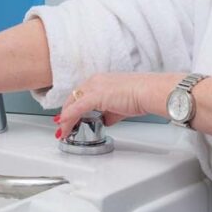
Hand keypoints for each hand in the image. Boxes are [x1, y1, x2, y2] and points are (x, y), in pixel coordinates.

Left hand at [55, 72, 169, 138]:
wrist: (148, 92)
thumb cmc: (140, 96)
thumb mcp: (120, 105)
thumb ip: (110, 113)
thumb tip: (105, 120)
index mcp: (99, 80)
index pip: (80, 94)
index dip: (73, 108)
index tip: (69, 118)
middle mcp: (94, 81)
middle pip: (73, 98)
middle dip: (66, 114)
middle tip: (63, 127)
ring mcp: (94, 87)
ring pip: (72, 104)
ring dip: (66, 119)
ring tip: (64, 132)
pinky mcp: (95, 96)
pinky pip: (76, 109)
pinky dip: (69, 119)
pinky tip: (65, 127)